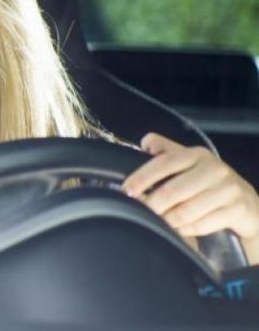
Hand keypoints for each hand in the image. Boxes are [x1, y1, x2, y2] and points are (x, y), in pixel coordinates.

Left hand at [123, 133, 258, 240]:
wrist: (246, 203)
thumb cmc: (208, 182)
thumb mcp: (189, 163)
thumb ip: (166, 152)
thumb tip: (146, 143)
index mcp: (197, 155)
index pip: (164, 162)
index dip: (142, 177)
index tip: (127, 190)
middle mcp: (214, 169)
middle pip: (172, 191)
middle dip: (151, 205)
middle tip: (140, 212)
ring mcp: (228, 190)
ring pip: (185, 211)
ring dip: (167, 220)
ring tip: (158, 222)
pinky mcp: (236, 210)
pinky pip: (200, 225)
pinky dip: (184, 230)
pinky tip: (178, 229)